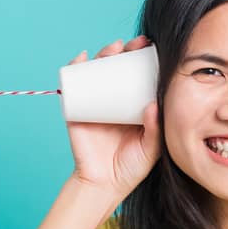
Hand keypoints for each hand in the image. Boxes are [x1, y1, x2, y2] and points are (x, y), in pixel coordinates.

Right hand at [65, 35, 160, 199]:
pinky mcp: (76, 109)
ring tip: (112, 49)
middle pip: (118, 68)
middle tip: (135, 45)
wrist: (103, 184)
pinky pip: (72, 85)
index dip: (145, 60)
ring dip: (102, 54)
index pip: (139, 75)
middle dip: (125, 51)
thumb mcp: (152, 148)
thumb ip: (155, 129)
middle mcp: (114, 100)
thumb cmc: (131, 167)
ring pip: (96, 72)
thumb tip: (153, 104)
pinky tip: (81, 58)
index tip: (153, 48)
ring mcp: (94, 103)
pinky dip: (73, 68)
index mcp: (134, 105)